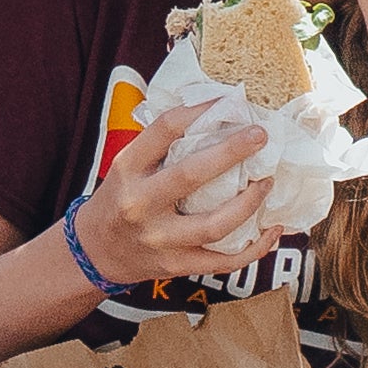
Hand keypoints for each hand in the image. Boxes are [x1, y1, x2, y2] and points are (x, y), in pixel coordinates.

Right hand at [58, 100, 274, 300]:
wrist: (95, 251)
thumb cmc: (119, 199)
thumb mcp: (126, 166)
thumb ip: (161, 146)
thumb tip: (215, 113)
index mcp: (127, 169)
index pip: (164, 129)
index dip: (200, 111)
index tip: (228, 102)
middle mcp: (140, 203)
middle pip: (191, 174)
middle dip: (231, 152)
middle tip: (259, 135)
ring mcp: (159, 239)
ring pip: (214, 224)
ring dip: (249, 203)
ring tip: (267, 182)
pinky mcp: (175, 265)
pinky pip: (223, 260)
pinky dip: (254, 248)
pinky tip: (271, 229)